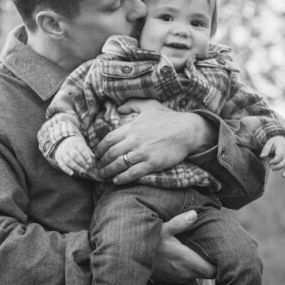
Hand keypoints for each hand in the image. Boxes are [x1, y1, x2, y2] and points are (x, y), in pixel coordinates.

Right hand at [53, 136, 93, 174]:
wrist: (61, 142)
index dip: (86, 155)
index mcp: (76, 143)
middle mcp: (68, 148)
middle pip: (75, 155)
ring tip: (82, 171)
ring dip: (76, 167)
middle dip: (81, 162)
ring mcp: (63, 153)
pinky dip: (66, 170)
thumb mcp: (81, 145)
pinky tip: (72, 173)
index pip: (81, 149)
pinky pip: (62, 165)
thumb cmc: (75, 145)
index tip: (90, 161)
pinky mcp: (58, 158)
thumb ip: (87, 151)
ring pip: (68, 161)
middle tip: (87, 167)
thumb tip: (93, 157)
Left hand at [95, 100, 209, 184]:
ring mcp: (143, 153)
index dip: (100, 148)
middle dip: (102, 162)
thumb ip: (132, 104)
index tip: (96, 154)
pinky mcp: (152, 163)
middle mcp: (134, 141)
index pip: (108, 139)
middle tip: (98, 167)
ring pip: (119, 164)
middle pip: (111, 153)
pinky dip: (122, 178)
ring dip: (108, 171)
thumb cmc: (168, 117)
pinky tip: (116, 181)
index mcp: (131, 128)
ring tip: (103, 175)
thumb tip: (118, 108)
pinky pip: (133, 173)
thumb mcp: (149, 105)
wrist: (188, 130)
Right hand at [151, 211, 216, 282]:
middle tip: (210, 252)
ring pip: (196, 275)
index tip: (219, 256)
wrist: (130, 260)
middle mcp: (185, 272)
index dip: (218, 266)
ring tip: (196, 254)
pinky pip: (185, 277)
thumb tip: (194, 213)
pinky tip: (182, 259)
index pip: (212, 271)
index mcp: (187, 260)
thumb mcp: (162, 229)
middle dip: (209, 265)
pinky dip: (187, 270)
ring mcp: (178, 278)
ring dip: (197, 267)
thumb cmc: (148, 244)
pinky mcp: (170, 280)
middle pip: (206, 274)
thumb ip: (180, 223)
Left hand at [260, 136, 284, 177]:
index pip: (280, 155)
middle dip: (279, 166)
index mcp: (282, 147)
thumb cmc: (274, 143)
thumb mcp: (269, 143)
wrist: (282, 140)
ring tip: (283, 176)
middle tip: (272, 168)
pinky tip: (284, 176)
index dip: (276, 160)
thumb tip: (261, 157)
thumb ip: (266, 150)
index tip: (270, 163)